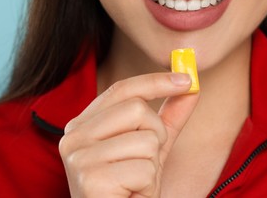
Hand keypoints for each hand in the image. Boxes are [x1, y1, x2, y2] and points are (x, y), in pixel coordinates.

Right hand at [59, 72, 198, 196]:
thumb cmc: (130, 185)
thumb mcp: (152, 146)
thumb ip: (169, 116)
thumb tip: (191, 85)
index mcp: (84, 124)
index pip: (122, 90)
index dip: (156, 81)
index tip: (187, 79)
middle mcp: (74, 136)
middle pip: (137, 110)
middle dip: (156, 135)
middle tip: (145, 161)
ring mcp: (79, 158)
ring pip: (145, 140)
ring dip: (152, 165)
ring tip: (135, 181)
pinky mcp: (91, 181)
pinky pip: (143, 169)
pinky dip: (147, 185)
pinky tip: (130, 194)